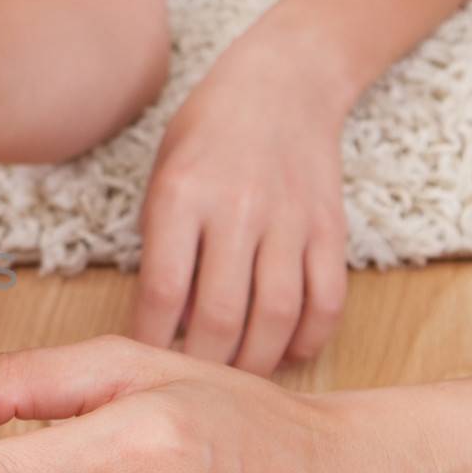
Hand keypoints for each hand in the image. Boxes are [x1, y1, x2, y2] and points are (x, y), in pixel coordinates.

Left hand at [134, 35, 349, 373]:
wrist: (283, 82)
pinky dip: (307, 340)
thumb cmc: (205, 135)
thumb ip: (161, 247)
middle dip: (201, 366)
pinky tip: (285, 353)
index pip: (161, 291)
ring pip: (276, 317)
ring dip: (253, 363)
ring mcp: (289, 222)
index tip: (141, 367)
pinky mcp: (330, 230)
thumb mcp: (160, 178)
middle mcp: (237, 210)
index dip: (150, 342)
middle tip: (189, 390)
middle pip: (220, 316)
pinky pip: (325, 301)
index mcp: (181, 197)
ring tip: (233, 382)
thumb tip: (166, 326)